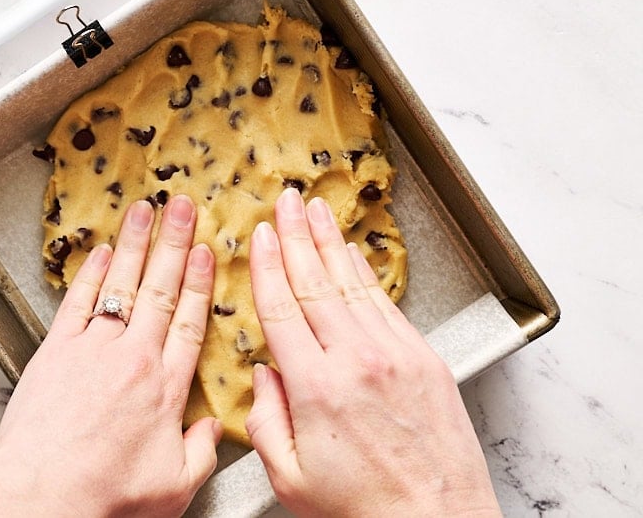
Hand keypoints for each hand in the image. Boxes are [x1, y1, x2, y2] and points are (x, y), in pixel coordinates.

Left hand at [0, 195, 221, 517]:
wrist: (45, 497)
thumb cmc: (107, 497)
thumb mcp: (176, 486)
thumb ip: (202, 451)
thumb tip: (214, 427)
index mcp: (167, 388)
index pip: (191, 322)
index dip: (201, 283)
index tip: (208, 251)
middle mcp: (134, 358)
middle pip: (161, 290)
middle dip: (175, 243)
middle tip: (184, 206)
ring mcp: (93, 350)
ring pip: (122, 285)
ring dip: (136, 244)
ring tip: (146, 209)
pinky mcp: (55, 352)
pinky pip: (79, 302)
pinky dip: (92, 273)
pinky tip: (103, 250)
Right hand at [245, 188, 500, 516]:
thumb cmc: (362, 510)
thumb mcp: (289, 478)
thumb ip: (265, 420)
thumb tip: (263, 375)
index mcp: (316, 388)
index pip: (283, 309)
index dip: (269, 266)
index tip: (262, 236)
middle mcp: (357, 361)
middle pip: (317, 283)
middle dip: (299, 235)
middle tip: (287, 200)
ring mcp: (396, 356)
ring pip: (354, 285)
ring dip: (332, 243)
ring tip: (318, 211)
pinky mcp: (425, 361)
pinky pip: (386, 305)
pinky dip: (366, 275)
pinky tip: (354, 256)